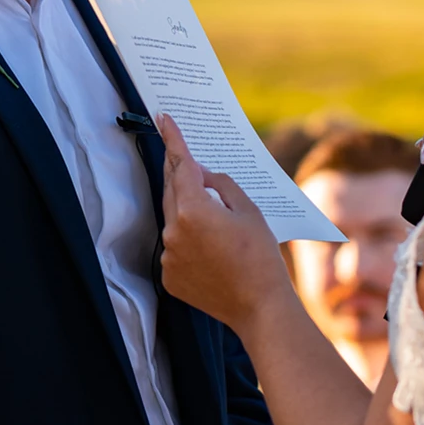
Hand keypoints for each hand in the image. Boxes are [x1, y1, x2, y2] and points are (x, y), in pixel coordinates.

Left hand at [157, 114, 294, 331]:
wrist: (260, 307)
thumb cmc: (260, 256)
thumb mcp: (249, 209)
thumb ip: (220, 184)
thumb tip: (200, 174)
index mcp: (193, 210)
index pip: (180, 165)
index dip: (172, 139)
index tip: (163, 118)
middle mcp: (173, 231)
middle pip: (172, 190)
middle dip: (179, 174)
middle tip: (187, 160)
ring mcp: (168, 256)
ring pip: (173, 220)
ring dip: (187, 212)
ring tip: (215, 221)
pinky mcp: (169, 275)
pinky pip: (174, 246)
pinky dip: (187, 239)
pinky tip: (210, 248)